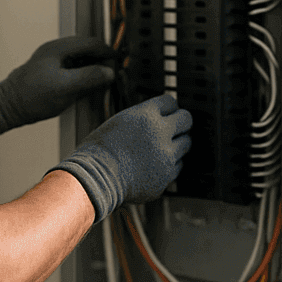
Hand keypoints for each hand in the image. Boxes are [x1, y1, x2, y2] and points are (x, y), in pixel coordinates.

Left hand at [0, 36, 117, 136]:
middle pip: (87, 48)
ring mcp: (51, 60)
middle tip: (112, 73)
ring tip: (102, 81)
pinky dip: (83, 73)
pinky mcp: (50, 71)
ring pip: (80, 58)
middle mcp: (55, 50)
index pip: (91, 43)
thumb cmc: (31, 97)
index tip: (119, 62)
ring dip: (92, 67)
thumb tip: (109, 73)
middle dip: (102, 59)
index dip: (108, 52)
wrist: (7, 107)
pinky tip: (86, 86)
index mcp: (58, 48)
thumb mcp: (65, 88)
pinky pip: (72, 67)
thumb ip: (89, 78)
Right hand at [51, 94, 192, 220]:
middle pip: (186, 120)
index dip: (168, 107)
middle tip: (174, 127)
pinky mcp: (166, 176)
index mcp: (146, 116)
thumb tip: (154, 118)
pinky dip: (169, 165)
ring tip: (161, 149)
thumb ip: (141, 118)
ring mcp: (166, 157)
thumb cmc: (98, 152)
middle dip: (181, 122)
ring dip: (176, 144)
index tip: (167, 111)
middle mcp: (160, 133)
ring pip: (185, 144)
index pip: (170, 102)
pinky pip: (177, 167)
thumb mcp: (118, 123)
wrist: (95, 180)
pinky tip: (155, 166)